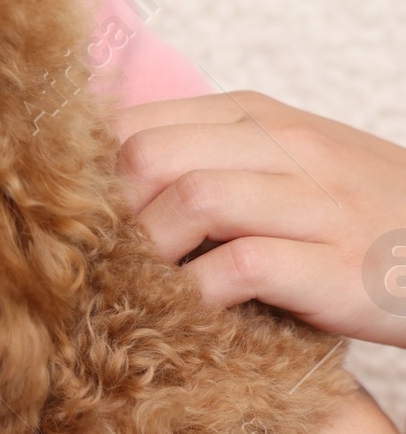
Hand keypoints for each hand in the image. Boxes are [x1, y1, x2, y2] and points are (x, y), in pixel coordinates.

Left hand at [107, 90, 405, 347]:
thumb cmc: (361, 218)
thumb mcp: (285, 168)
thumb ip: (208, 161)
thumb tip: (105, 188)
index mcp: (255, 117)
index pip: (134, 122)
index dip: (88, 177)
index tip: (73, 224)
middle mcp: (282, 146)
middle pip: (148, 155)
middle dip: (110, 215)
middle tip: (102, 266)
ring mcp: (314, 201)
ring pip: (190, 199)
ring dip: (151, 253)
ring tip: (143, 291)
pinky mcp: (335, 263)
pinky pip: (239, 267)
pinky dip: (201, 294)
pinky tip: (195, 316)